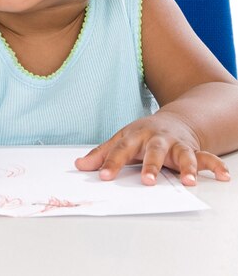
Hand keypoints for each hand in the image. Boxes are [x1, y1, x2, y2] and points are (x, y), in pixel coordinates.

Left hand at [75, 112, 230, 184]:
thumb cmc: (142, 134)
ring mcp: (176, 144)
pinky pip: (207, 157)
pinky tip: (223, 176)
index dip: (112, 162)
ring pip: (183, 153)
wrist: (172, 121)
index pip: (121, 149)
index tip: (103, 176)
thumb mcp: (121, 140)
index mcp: (135, 135)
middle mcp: (157, 138)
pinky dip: (215, 166)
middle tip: (147, 181)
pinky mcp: (193, 150)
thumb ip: (101, 154)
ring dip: (187, 166)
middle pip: (153, 150)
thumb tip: (78, 166)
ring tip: (190, 181)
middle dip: (151, 165)